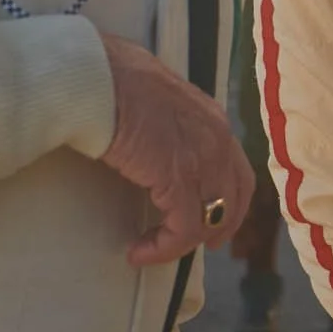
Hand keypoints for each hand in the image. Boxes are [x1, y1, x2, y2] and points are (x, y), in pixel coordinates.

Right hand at [98, 33, 251, 267]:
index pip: (236, 167)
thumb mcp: (153, 98)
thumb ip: (164, 119)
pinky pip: (183, 229)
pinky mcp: (179, 180)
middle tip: (205, 246)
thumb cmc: (109, 80)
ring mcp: (203, 159)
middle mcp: (217, 138)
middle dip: (222, 225)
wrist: (96, 79)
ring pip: (210, 218)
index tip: (217, 219)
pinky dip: (163, 248)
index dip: (231, 197)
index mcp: (211, 117)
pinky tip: (138, 252)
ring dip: (181, 243)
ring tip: (151, 252)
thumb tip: (150, 134)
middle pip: (235, 195)